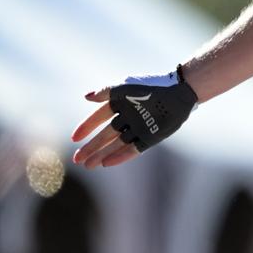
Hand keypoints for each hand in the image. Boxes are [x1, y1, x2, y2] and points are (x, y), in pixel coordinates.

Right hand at [71, 68, 198, 167]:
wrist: (178, 93)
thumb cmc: (151, 87)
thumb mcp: (124, 88)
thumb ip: (105, 92)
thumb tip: (86, 97)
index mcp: (120, 105)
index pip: (98, 118)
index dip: (86, 127)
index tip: (74, 139)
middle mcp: (127, 118)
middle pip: (105, 136)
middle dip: (91, 147)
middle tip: (77, 160)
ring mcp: (138, 129)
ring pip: (116, 145)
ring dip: (102, 154)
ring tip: (89, 166)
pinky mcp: (150, 138)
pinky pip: (133, 150)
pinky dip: (120, 156)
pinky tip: (107, 163)